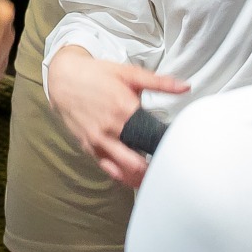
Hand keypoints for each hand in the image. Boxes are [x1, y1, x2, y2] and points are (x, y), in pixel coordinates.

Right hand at [44, 46, 188, 188]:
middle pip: (140, 162)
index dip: (167, 146)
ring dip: (141, 177)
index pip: (153, 137)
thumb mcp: (130, 73)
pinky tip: (134, 177)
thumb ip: (160, 82)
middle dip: (156, 167)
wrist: (64, 79)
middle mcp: (111, 129)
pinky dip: (123, 175)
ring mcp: (98, 141)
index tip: (178, 149)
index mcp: (124, 109)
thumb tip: (187, 87)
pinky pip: (108, 168)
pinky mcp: (88, 147)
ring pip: (124, 170)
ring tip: (156, 177)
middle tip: (170, 168)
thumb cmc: (98, 75)